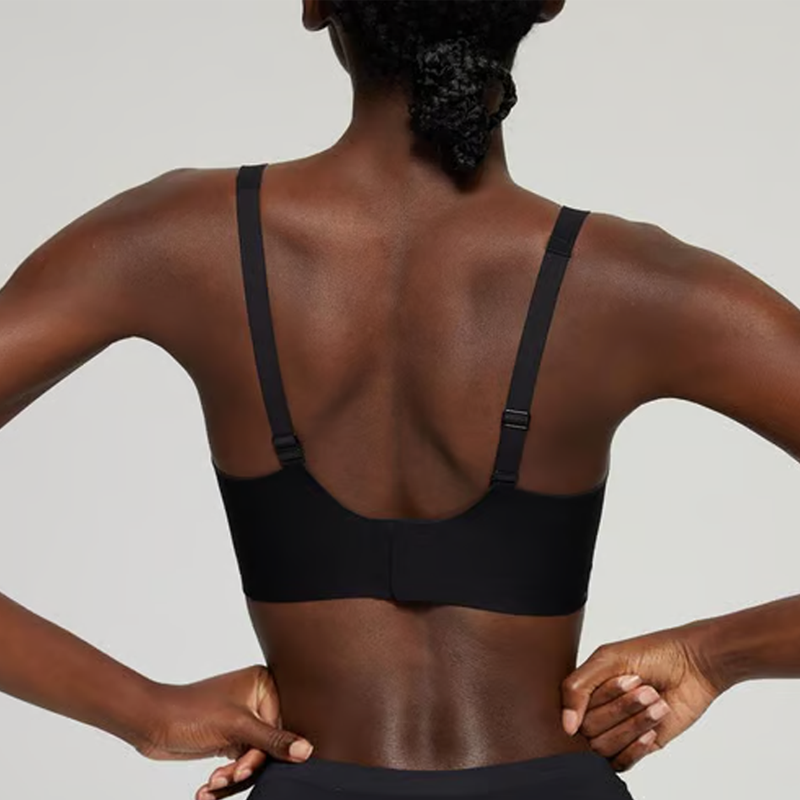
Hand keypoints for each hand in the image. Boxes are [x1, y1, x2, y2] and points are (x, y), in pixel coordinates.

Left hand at [136, 665, 312, 799]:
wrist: (151, 724)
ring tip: (211, 784)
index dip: (265, 752)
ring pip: (254, 759)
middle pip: (268, 746)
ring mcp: (244, 721)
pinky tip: (208, 788)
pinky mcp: (230, 738)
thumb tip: (306, 750)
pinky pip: (239, 764)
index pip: (281, 727)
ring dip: (231, 777)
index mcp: (264, 684)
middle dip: (244, 767)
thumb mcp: (236, 727)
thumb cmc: (190, 712)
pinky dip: (225, 779)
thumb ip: (273, 741)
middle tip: (226, 777)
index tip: (245, 767)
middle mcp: (256, 701)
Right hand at [561, 623, 721, 771]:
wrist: (693, 665)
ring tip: (656, 702)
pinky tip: (652, 731)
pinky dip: (635, 747)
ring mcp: (618, 730)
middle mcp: (598, 710)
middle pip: (590, 729)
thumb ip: (577, 688)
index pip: (575, 709)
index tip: (628, 677)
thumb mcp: (607, 659)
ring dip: (633, 724)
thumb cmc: (652, 654)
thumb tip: (567, 727)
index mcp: (587, 689)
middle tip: (646, 688)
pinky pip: (622, 763)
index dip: (604, 696)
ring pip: (605, 747)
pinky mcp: (639, 747)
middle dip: (622, 708)